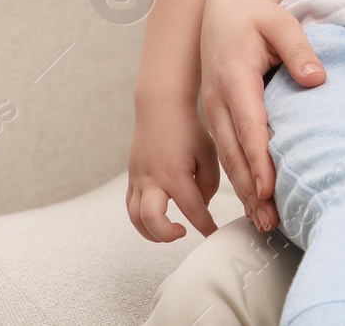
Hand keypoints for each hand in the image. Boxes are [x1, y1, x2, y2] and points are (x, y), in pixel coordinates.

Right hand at [126, 100, 220, 241]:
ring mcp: (138, 180)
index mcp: (175, 174)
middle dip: (167, 234)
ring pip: (135, 218)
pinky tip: (157, 218)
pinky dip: (142, 219)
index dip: (205, 226)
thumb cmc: (188, 129)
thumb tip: (201, 206)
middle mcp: (153, 180)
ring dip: (151, 232)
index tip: (213, 234)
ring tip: (170, 231)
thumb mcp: (208, 154)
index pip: (193, 209)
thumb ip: (208, 184)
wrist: (161, 109)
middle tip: (183, 232)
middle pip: (151, 220)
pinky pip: (131, 206)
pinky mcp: (132, 178)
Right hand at [199, 0, 324, 233]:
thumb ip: (299, 50)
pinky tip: (253, 197)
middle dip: (250, 189)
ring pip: (227, 156)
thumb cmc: (256, 15)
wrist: (221, 7)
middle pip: (234, 151)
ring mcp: (214, 108)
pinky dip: (238, 176)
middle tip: (269, 220)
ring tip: (264, 220)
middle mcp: (219, 99)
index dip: (258, 159)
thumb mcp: (281, 23)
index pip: (249, 125)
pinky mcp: (217, 114)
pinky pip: (227, 150)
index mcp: (234, 77)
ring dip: (243, 190)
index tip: (269, 188)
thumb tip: (316, 79)